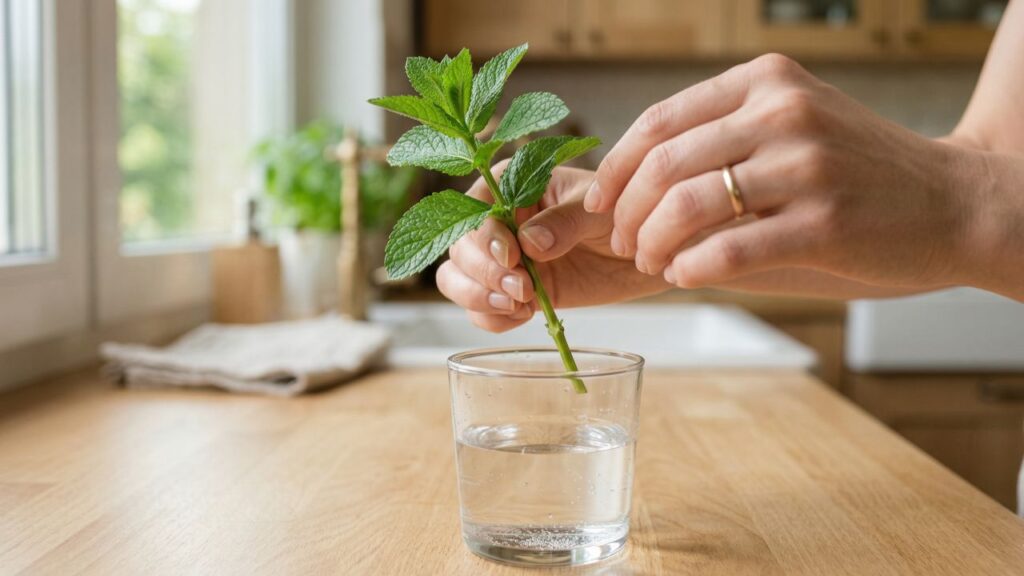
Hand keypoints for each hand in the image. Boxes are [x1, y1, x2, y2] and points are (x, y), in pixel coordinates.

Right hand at [437, 165, 668, 331]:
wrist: (643, 255)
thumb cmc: (623, 216)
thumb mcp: (599, 210)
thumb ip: (565, 221)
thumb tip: (529, 243)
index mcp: (513, 183)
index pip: (477, 208)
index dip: (486, 236)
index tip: (513, 257)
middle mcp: (497, 220)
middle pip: (459, 247)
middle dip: (484, 273)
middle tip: (521, 290)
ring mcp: (501, 259)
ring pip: (455, 277)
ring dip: (477, 296)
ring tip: (517, 305)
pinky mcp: (512, 291)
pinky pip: (478, 309)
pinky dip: (490, 318)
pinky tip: (521, 316)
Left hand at [586, 53, 980, 291]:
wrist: (951, 201)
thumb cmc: (855, 171)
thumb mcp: (790, 126)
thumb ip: (720, 138)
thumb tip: (626, 182)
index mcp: (765, 82)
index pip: (659, 122)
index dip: (616, 169)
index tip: (601, 205)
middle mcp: (783, 112)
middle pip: (664, 165)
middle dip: (626, 213)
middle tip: (623, 244)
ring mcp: (807, 165)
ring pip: (687, 206)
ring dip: (652, 243)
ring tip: (652, 262)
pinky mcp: (826, 222)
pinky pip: (728, 249)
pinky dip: (690, 267)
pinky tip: (684, 274)